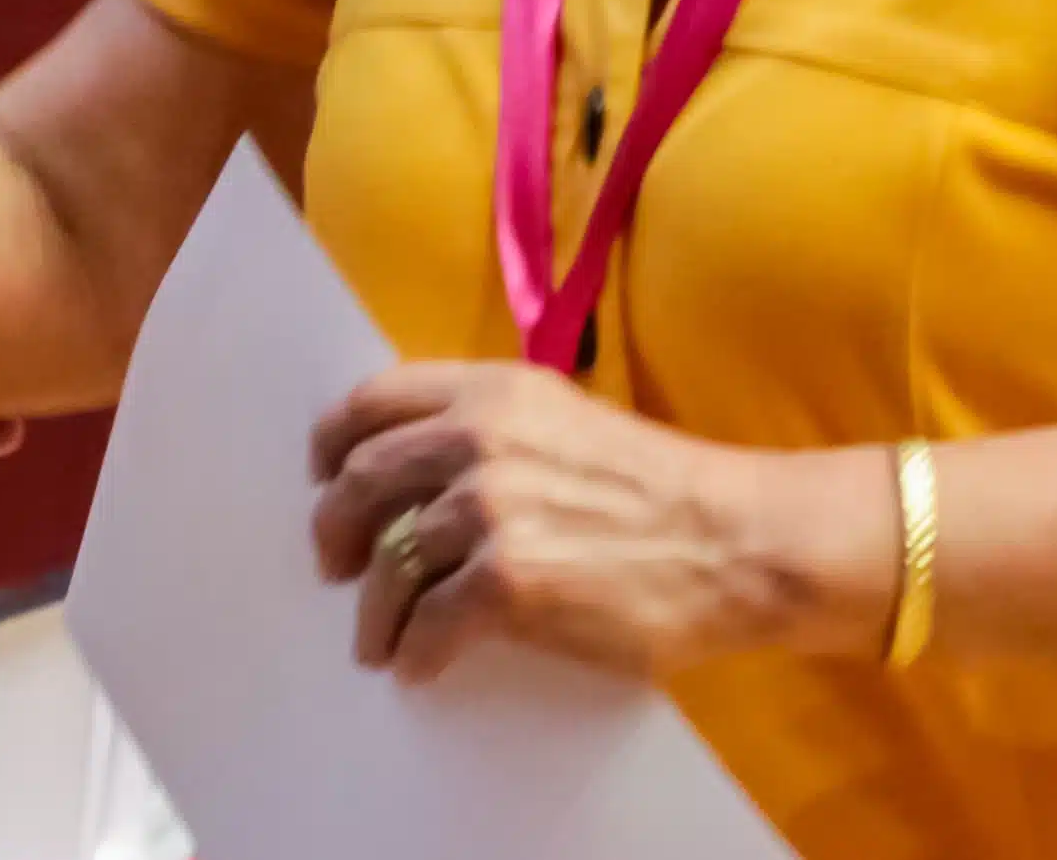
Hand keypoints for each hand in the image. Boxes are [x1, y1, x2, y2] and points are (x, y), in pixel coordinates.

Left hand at [307, 363, 892, 684]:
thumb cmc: (658, 487)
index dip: (334, 443)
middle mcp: (479, 439)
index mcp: (492, 391)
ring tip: (377, 640)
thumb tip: (416, 470)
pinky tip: (418, 665)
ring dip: (374, 612)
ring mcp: (490, 509)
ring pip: (388, 564)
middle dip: (337, 532)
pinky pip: (428, 623)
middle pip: (361, 481)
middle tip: (338, 568)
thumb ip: (493, 427)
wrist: (733, 540)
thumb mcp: (564, 420)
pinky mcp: (509, 581)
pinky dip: (414, 651)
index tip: (323, 478)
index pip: (372, 402)